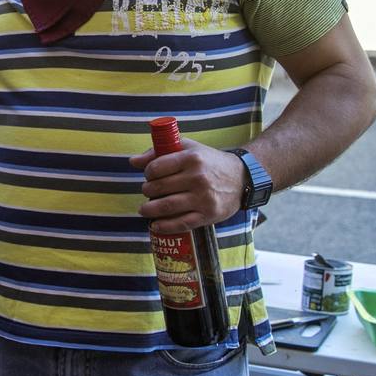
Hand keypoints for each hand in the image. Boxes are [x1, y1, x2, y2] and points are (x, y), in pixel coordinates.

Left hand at [128, 139, 247, 235]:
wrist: (242, 178)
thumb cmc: (210, 161)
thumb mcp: (189, 148)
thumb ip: (160, 151)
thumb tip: (133, 161)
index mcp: (191, 158)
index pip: (156, 168)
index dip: (148, 173)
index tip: (149, 176)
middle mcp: (197, 178)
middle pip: (158, 188)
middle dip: (148, 191)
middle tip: (148, 192)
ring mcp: (203, 198)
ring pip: (166, 206)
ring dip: (150, 210)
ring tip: (145, 209)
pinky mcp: (208, 215)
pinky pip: (181, 223)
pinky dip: (164, 226)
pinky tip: (155, 225)